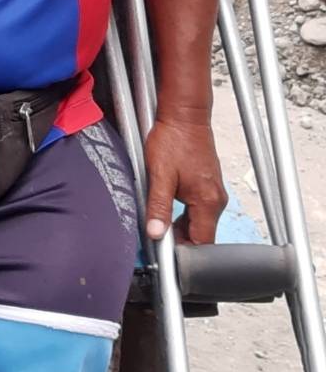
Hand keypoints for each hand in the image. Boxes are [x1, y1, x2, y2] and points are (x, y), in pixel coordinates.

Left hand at [143, 111, 225, 243]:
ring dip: (179, 226)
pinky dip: (183, 214)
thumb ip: (158, 207)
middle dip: (179, 240)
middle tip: (157, 237)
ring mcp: (214, 193)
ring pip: (198, 222)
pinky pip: (197, 210)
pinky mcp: (207, 186)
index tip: (166, 255)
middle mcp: (216, 200)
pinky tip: (166, 205)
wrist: (184, 116)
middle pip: (201, 235)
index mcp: (208, 202)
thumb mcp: (159, 175)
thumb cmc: (173, 140)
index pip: (202, 242)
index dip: (185, 253)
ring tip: (158, 219)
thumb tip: (156, 233)